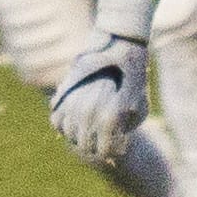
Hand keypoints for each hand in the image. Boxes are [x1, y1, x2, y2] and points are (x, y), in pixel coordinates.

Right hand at [49, 34, 147, 163]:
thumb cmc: (135, 76)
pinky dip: (63, 122)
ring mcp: (73, 101)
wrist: (120, 43)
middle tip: (101, 143)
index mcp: (109, 118)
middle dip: (94, 148)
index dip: (110, 153)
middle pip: (84, 145)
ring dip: (77, 136)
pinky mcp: (63, 91)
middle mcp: (88, 112)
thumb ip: (126, 129)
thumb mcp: (140, 106)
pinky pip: (56, 117)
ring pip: (67, 133)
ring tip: (89, 132)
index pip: (103, 151)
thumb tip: (116, 145)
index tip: (115, 150)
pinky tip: (75, 120)